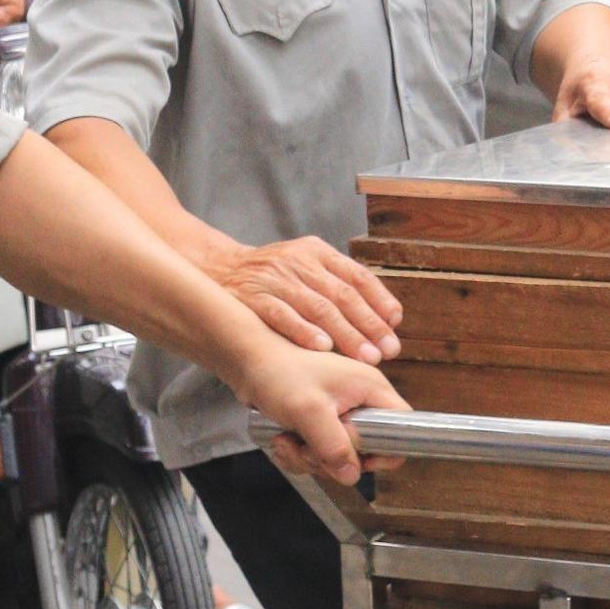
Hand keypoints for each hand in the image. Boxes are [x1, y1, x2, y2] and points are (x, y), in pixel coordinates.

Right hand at [212, 236, 402, 364]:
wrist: (214, 268)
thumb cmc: (269, 277)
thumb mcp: (304, 268)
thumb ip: (337, 287)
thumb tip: (382, 319)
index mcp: (317, 252)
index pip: (357, 276)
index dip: (379, 300)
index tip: (395, 325)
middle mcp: (299, 262)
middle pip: (342, 295)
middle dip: (369, 325)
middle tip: (387, 350)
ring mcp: (275, 279)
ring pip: (318, 307)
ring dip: (345, 334)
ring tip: (365, 356)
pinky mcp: (252, 297)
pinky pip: (282, 314)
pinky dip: (304, 331)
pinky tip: (322, 347)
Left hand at [237, 345, 409, 486]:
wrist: (249, 364)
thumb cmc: (280, 375)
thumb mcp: (310, 411)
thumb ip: (334, 446)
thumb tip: (352, 476)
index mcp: (370, 388)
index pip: (402, 424)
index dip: (387, 449)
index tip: (357, 461)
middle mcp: (361, 400)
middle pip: (366, 449)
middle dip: (332, 458)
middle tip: (306, 448)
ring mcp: (340, 411)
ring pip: (339, 455)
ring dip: (309, 458)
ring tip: (287, 441)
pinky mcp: (321, 421)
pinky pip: (319, 452)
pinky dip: (299, 454)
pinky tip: (283, 440)